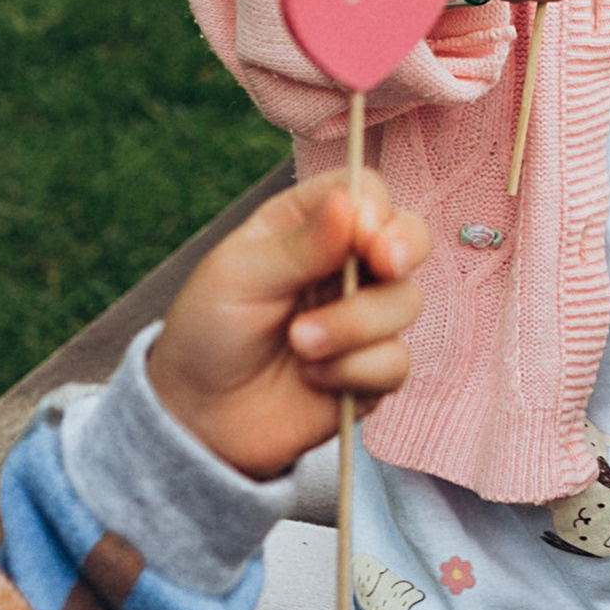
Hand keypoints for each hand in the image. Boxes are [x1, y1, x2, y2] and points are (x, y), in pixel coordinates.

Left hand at [147, 173, 431, 479]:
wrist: (201, 416)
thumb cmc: (209, 331)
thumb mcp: (239, 276)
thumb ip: (300, 244)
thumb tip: (350, 203)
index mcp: (309, 225)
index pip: (366, 192)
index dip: (376, 208)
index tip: (362, 234)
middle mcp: (347, 265)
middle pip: (409, 237)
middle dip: (405, 247)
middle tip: (383, 264)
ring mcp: (364, 317)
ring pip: (406, 302)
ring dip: (353, 325)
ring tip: (300, 343)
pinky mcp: (373, 369)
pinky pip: (395, 362)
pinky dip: (353, 371)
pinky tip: (313, 378)